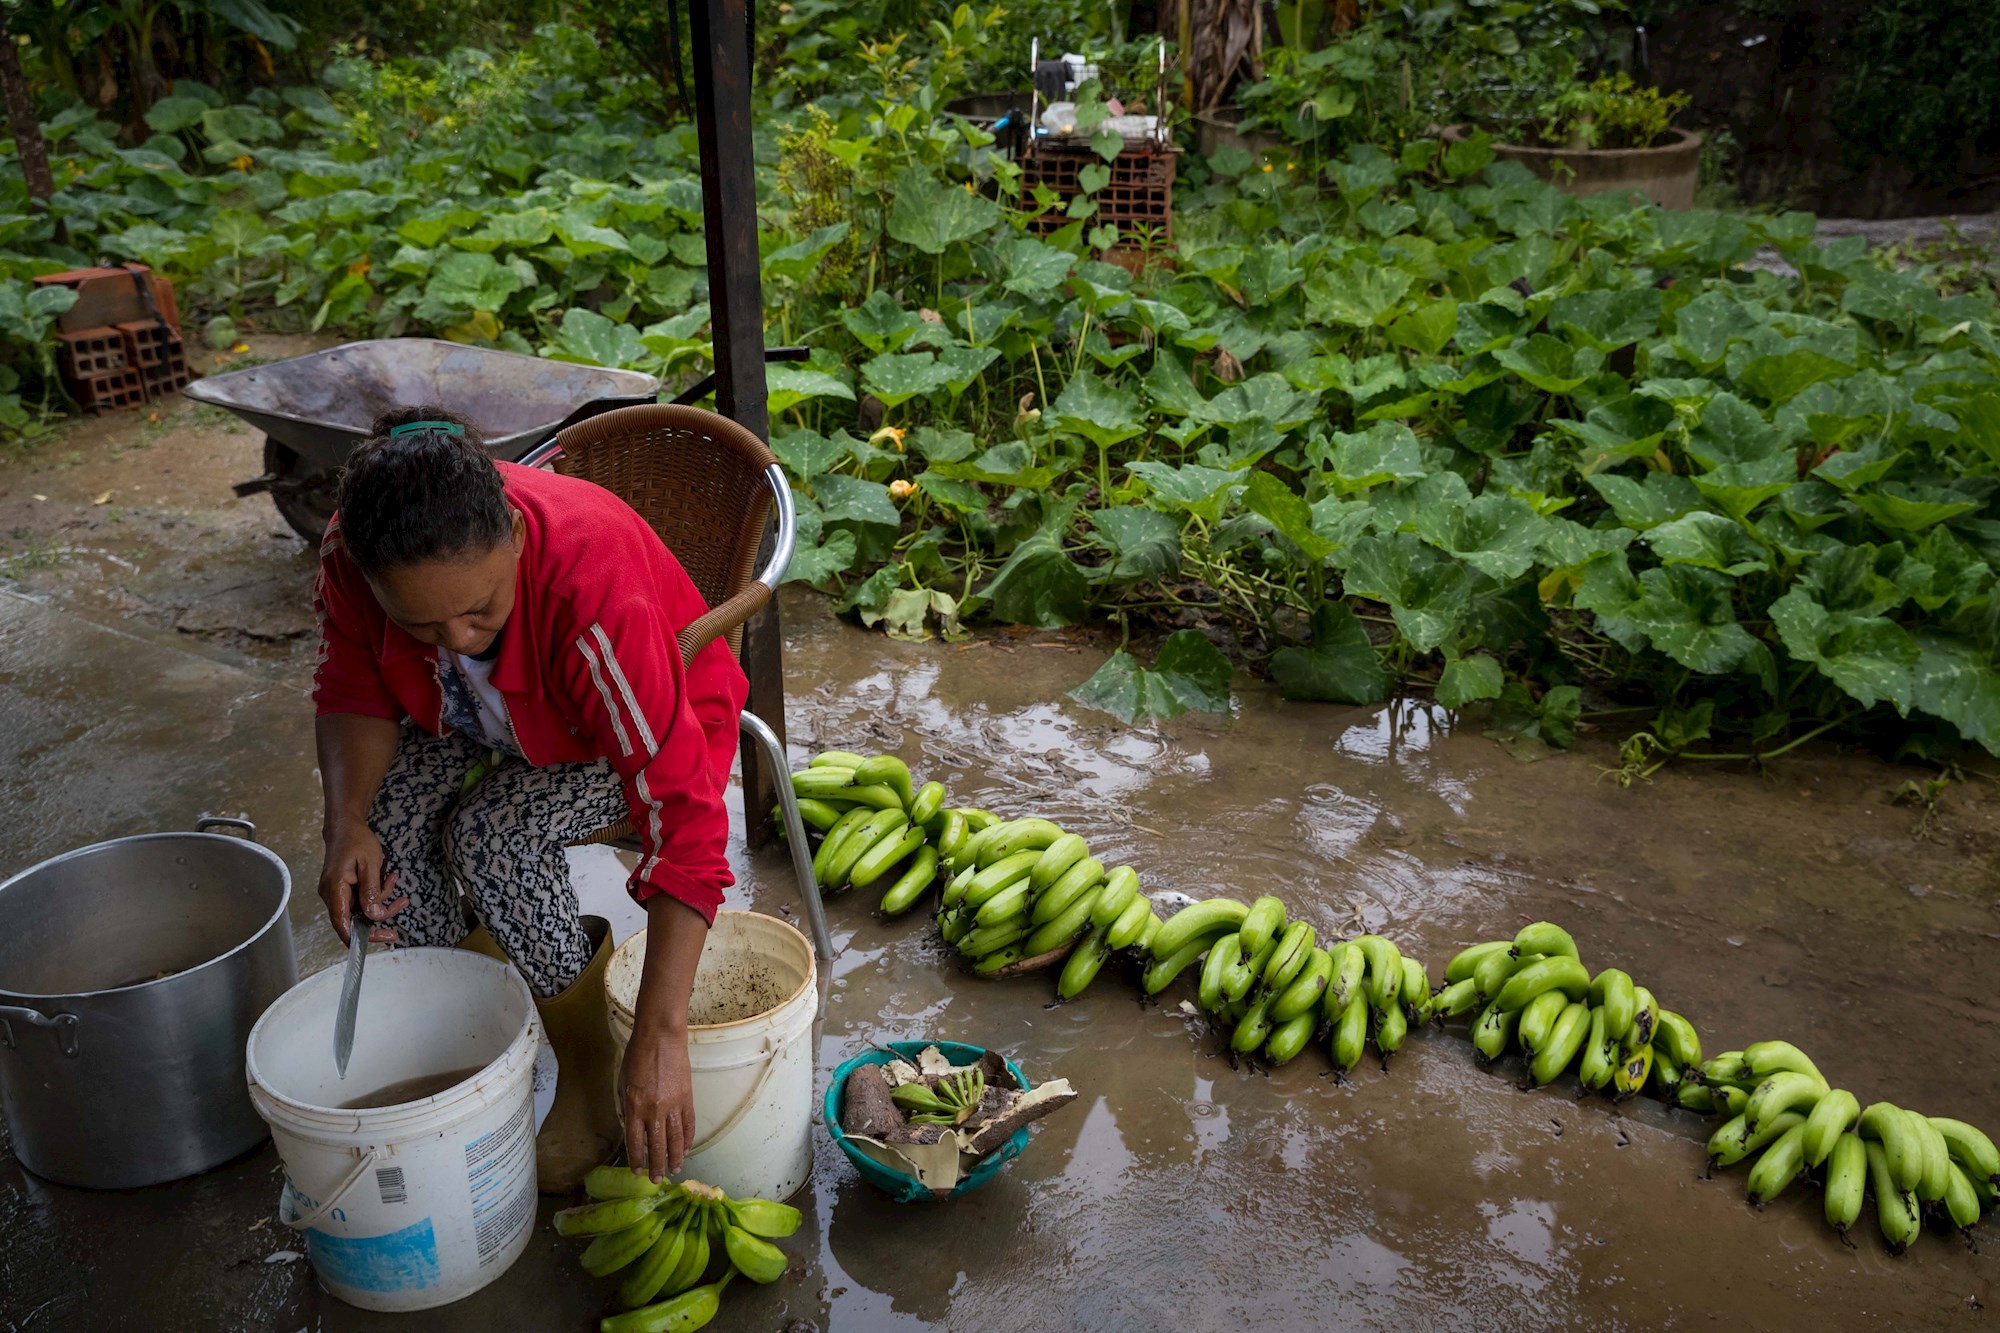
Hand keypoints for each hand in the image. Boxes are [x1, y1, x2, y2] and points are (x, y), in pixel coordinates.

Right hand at [317, 821, 405, 944]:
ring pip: (361, 909)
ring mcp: (336, 893)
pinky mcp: (343, 890)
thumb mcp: (369, 863)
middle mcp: (332, 896)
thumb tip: (374, 916)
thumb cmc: (356, 841)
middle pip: (355, 919)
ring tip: (393, 879)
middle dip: (380, 914)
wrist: (345, 827)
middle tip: (402, 905)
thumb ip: (371, 890)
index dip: (360, 937)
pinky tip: (387, 878)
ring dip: (380, 900)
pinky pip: (360, 900)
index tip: (384, 937)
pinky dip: (375, 893)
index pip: (342, 924)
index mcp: (334, 889)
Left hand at [622, 1021, 694, 1181]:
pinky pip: (688, 1124)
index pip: (635, 1142)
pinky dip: (688, 1139)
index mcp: (634, 1108)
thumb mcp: (622, 1084)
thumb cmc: (636, 1057)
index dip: (636, 1159)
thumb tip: (633, 1127)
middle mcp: (653, 1111)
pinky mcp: (687, 1099)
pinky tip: (686, 1149)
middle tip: (657, 1179)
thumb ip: (627, 1108)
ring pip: (675, 1139)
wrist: (660, 1038)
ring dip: (675, 1157)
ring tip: (675, 1170)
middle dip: (657, 1165)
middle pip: (656, 1146)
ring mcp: (673, 1106)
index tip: (637, 1172)